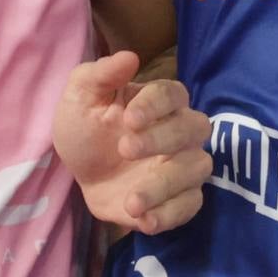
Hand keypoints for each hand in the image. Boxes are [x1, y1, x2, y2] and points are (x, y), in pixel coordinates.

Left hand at [53, 52, 213, 235]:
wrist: (82, 175)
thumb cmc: (87, 130)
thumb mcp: (80, 99)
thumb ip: (99, 75)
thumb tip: (129, 57)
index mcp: (160, 102)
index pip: (173, 94)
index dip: (156, 105)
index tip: (128, 118)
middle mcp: (181, 131)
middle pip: (194, 128)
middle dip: (161, 140)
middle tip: (124, 150)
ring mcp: (184, 166)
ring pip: (197, 169)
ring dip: (164, 185)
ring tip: (132, 201)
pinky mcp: (181, 198)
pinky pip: (191, 205)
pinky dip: (170, 214)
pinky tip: (144, 219)